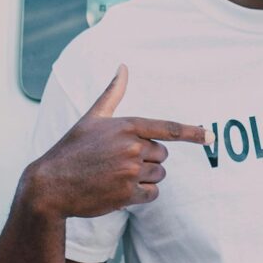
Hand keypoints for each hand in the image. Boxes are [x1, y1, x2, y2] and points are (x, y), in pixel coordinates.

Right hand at [23, 67, 207, 218]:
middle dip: (148, 159)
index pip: (168, 129)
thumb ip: (113, 93)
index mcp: (126, 126)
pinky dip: (141, 194)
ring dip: (145, 178)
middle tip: (120, 162)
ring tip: (117, 176)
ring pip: (159, 175)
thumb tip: (123, 67)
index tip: (211, 136)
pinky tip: (119, 190)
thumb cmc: (72, 149)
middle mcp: (131, 147)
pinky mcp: (127, 194)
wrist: (51, 184)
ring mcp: (130, 172)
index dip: (192, 132)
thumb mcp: (92, 117)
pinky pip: (152, 194)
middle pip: (162, 155)